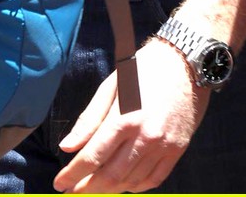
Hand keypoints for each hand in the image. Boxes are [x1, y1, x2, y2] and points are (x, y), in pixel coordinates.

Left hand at [53, 38, 209, 192]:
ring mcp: (163, 146)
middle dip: (87, 187)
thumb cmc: (143, 69)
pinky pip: (153, 180)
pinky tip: (122, 185)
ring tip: (93, 188)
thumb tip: (67, 147)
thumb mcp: (111, 86)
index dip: (73, 174)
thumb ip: (89, 119)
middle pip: (110, 176)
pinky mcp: (177, 150)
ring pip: (131, 182)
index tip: (60, 183)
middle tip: (72, 191)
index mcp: (124, 117)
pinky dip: (135, 187)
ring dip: (109, 190)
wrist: (185, 62)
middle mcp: (144, 136)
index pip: (93, 157)